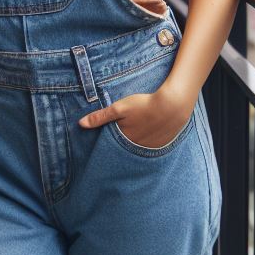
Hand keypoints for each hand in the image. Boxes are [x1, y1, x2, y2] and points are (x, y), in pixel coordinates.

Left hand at [78, 85, 192, 149]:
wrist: (173, 105)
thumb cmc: (144, 105)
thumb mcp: (119, 108)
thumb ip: (100, 117)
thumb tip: (81, 124)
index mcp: (126, 140)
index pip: (112, 146)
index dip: (107, 145)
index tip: (101, 148)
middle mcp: (139, 147)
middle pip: (126, 149)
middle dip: (121, 148)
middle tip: (117, 146)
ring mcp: (152, 147)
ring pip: (139, 149)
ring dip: (135, 146)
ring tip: (134, 137)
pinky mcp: (163, 144)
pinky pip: (152, 147)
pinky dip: (148, 143)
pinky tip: (148, 136)